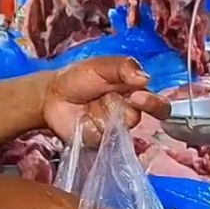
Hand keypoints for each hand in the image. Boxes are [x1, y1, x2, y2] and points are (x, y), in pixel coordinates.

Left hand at [41, 57, 171, 145]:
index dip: (153, 103)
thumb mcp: (101, 65)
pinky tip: (82, 119)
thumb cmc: (78, 77)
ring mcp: (114, 130)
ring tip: (88, 104)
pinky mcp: (100, 142)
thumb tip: (146, 79)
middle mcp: (128, 112)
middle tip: (109, 99)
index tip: (138, 97)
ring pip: (118, 128)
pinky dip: (91, 127)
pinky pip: (102, 138)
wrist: (51, 96)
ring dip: (102, 114)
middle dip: (124, 109)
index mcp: (135, 93)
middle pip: (137, 118)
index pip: (158, 104)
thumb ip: (124, 68)